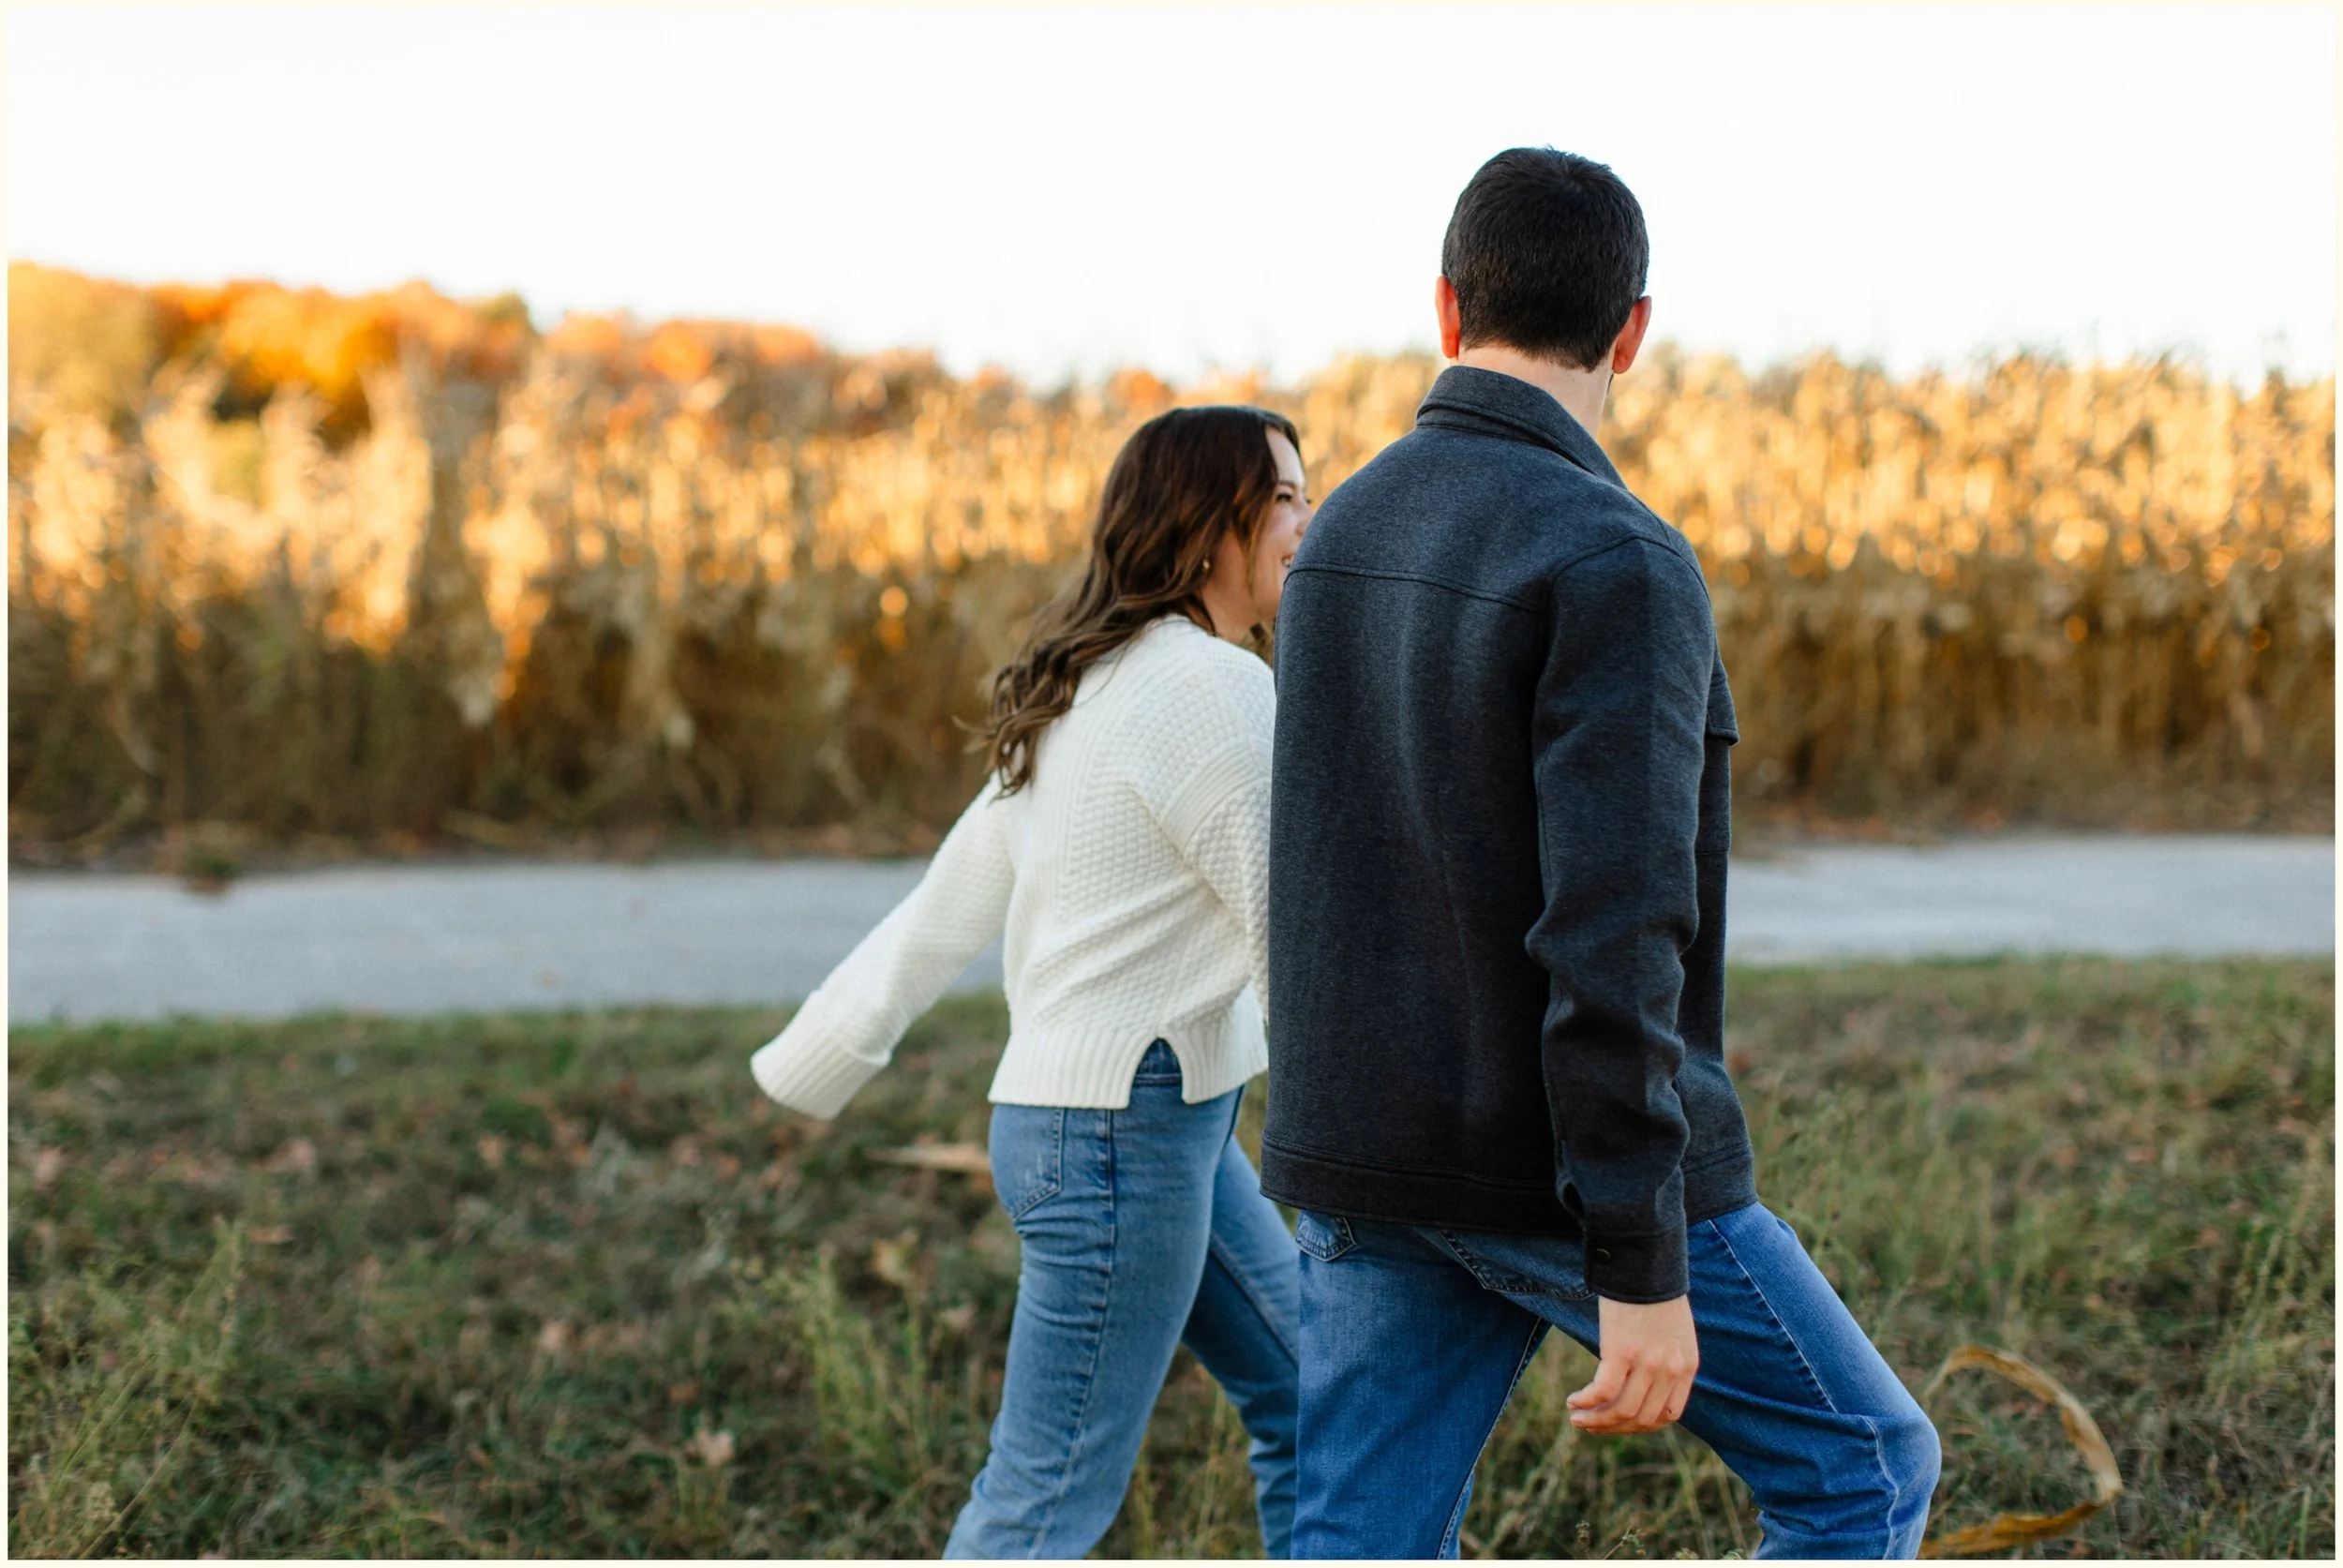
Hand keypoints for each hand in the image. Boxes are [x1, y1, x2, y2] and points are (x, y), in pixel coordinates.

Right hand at [1568, 1294, 1698, 1434]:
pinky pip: (1602, 1392)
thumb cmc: (1653, 1291)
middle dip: (1613, 1427)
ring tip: (1577, 1417)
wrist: (1646, 1260)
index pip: (1668, 1416)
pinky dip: (1585, 1401)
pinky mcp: (1621, 1351)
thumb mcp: (1674, 1331)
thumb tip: (1646, 1383)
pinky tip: (1573, 1400)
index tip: (1619, 1422)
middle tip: (1590, 1425)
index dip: (1641, 1426)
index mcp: (1686, 1366)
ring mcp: (1647, 1363)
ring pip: (1621, 1411)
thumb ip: (1667, 1358)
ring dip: (1596, 1421)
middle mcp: (1670, 1370)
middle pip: (1642, 1418)